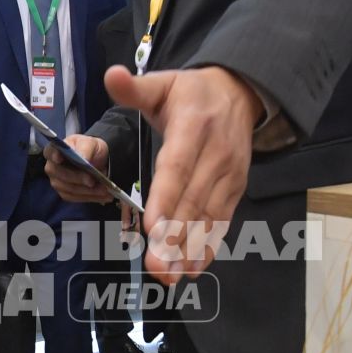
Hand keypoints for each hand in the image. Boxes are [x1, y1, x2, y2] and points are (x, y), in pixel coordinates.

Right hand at [45, 134, 112, 204]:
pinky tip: (104, 195)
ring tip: (105, 190)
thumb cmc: (89, 149)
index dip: (54, 155)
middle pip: (61, 174)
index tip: (59, 158)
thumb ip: (85, 149)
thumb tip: (84, 158)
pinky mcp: (66, 193)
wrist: (96, 159)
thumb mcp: (90, 143)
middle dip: (77, 178)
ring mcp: (58, 182)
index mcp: (55, 150)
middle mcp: (53, 168)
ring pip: (70, 189)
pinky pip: (77, 198)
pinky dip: (92, 197)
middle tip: (92, 180)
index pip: (50, 152)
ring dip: (88, 191)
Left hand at [103, 64, 261, 283]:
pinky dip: (209, 247)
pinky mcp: (236, 189)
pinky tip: (193, 269)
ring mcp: (229, 174)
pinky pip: (222, 221)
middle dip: (174, 237)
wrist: (240, 93)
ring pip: (208, 217)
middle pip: (193, 200)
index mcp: (192, 127)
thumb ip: (134, 88)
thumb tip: (111, 76)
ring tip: (170, 276)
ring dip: (190, 250)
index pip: (176, 166)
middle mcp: (215, 154)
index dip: (165, 198)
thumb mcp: (163, 83)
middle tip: (156, 266)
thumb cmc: (191, 93)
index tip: (151, 226)